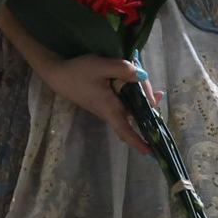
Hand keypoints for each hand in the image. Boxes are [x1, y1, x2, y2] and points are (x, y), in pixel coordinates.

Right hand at [34, 54, 154, 153]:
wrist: (58, 74)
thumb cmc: (79, 72)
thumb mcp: (101, 66)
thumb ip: (123, 70)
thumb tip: (143, 76)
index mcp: (110, 108)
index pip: (125, 130)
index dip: (138, 142)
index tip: (150, 152)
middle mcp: (109, 112)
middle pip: (135, 116)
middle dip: (149, 108)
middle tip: (159, 93)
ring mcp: (107, 108)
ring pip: (130, 108)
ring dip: (142, 100)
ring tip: (153, 89)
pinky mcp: (105, 102)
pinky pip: (125, 102)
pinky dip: (134, 95)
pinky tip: (137, 82)